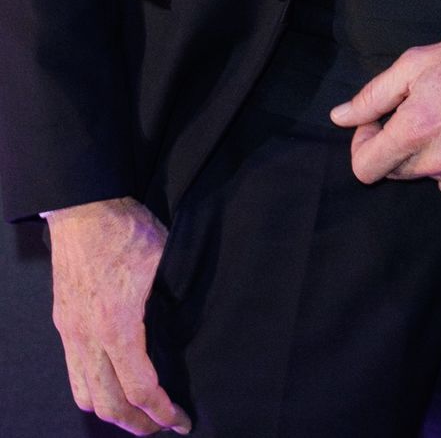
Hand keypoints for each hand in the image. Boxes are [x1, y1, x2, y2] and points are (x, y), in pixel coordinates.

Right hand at [41, 197, 190, 433]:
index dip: (163, 412)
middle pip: (107, 404)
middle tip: (163, 428)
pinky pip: (74, 372)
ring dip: (111, 412)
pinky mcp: (64, 323)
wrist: (84, 208)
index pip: (140, 388)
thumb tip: (194, 326)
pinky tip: (114, 386)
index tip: (182, 422)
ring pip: (83, 393)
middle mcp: (87, 337)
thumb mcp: (167, 263)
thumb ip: (175, 301)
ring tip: (138, 416)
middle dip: (137, 424)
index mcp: (118, 327)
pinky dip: (93, 390)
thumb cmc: (129, 231)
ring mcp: (70, 332)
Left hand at [330, 17, 440, 194]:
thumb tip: (340, 118)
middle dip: (398, 146)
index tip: (379, 124)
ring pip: (429, 177)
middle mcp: (440, 160)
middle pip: (396, 172)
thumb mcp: (416, 63)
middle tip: (420, 114)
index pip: (365, 168)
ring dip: (431, 155)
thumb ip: (373, 96)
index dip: (364, 145)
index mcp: (415, 131)